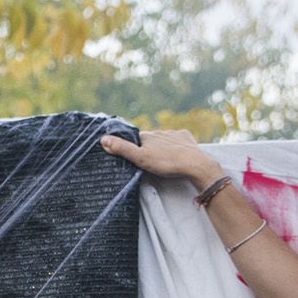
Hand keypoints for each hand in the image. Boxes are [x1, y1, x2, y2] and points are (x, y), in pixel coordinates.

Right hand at [100, 130, 222, 189]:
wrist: (194, 165)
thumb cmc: (166, 163)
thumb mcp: (140, 159)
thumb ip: (122, 149)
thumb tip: (103, 139)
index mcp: (147, 136)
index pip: (135, 140)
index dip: (133, 148)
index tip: (134, 158)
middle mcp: (159, 132)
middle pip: (149, 139)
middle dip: (147, 147)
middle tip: (148, 162)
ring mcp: (174, 134)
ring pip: (163, 139)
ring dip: (161, 146)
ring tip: (163, 159)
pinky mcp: (186, 138)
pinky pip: (178, 139)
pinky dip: (175, 145)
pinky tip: (176, 152)